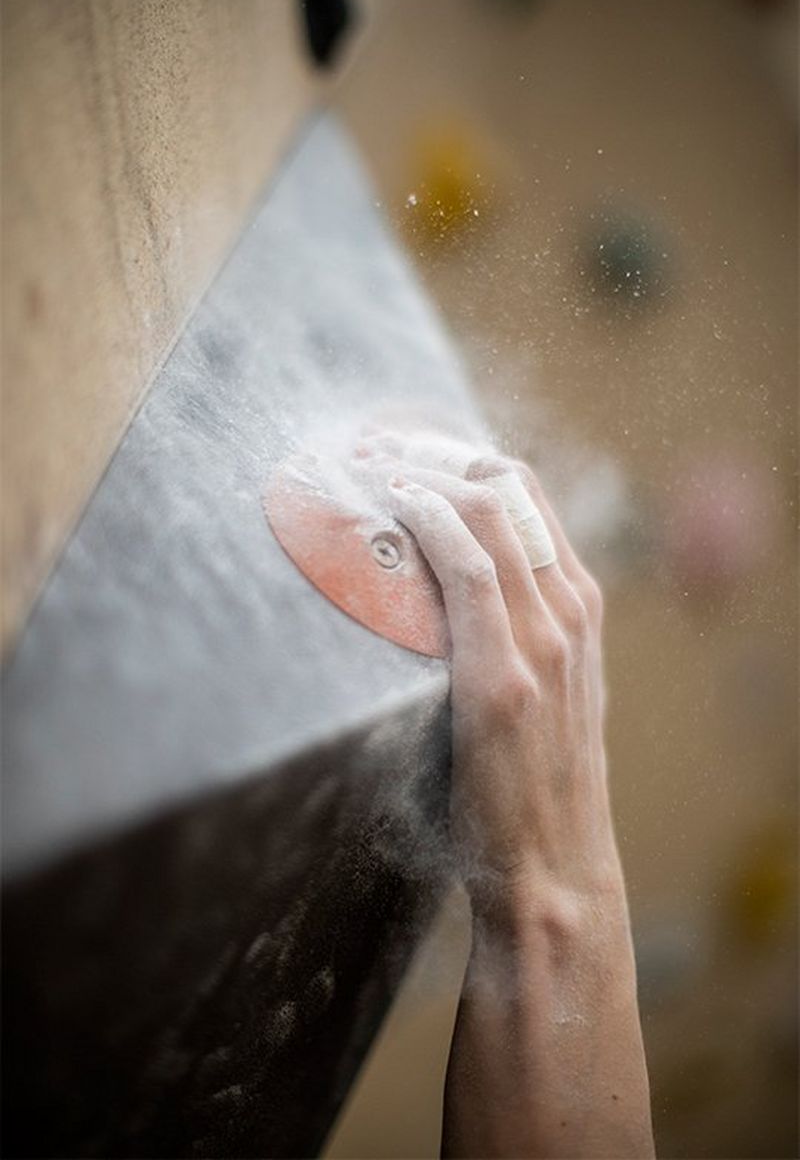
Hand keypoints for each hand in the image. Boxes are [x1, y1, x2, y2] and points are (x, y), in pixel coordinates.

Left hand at [385, 453, 620, 912]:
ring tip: (363, 465)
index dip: (461, 459)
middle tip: (372, 449)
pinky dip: (429, 522)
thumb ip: (516, 637)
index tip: (403, 452)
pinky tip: (391, 505)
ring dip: (419, 474)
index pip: (527, 494)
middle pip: (507, 486)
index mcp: (579, 607)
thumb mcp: (546, 693)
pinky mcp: (506, 677)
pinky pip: (470, 568)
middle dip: (433, 453)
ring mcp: (545, 640)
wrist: (554, 870)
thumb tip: (440, 598)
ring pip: (486, 512)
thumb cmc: (533, 787)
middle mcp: (570, 610)